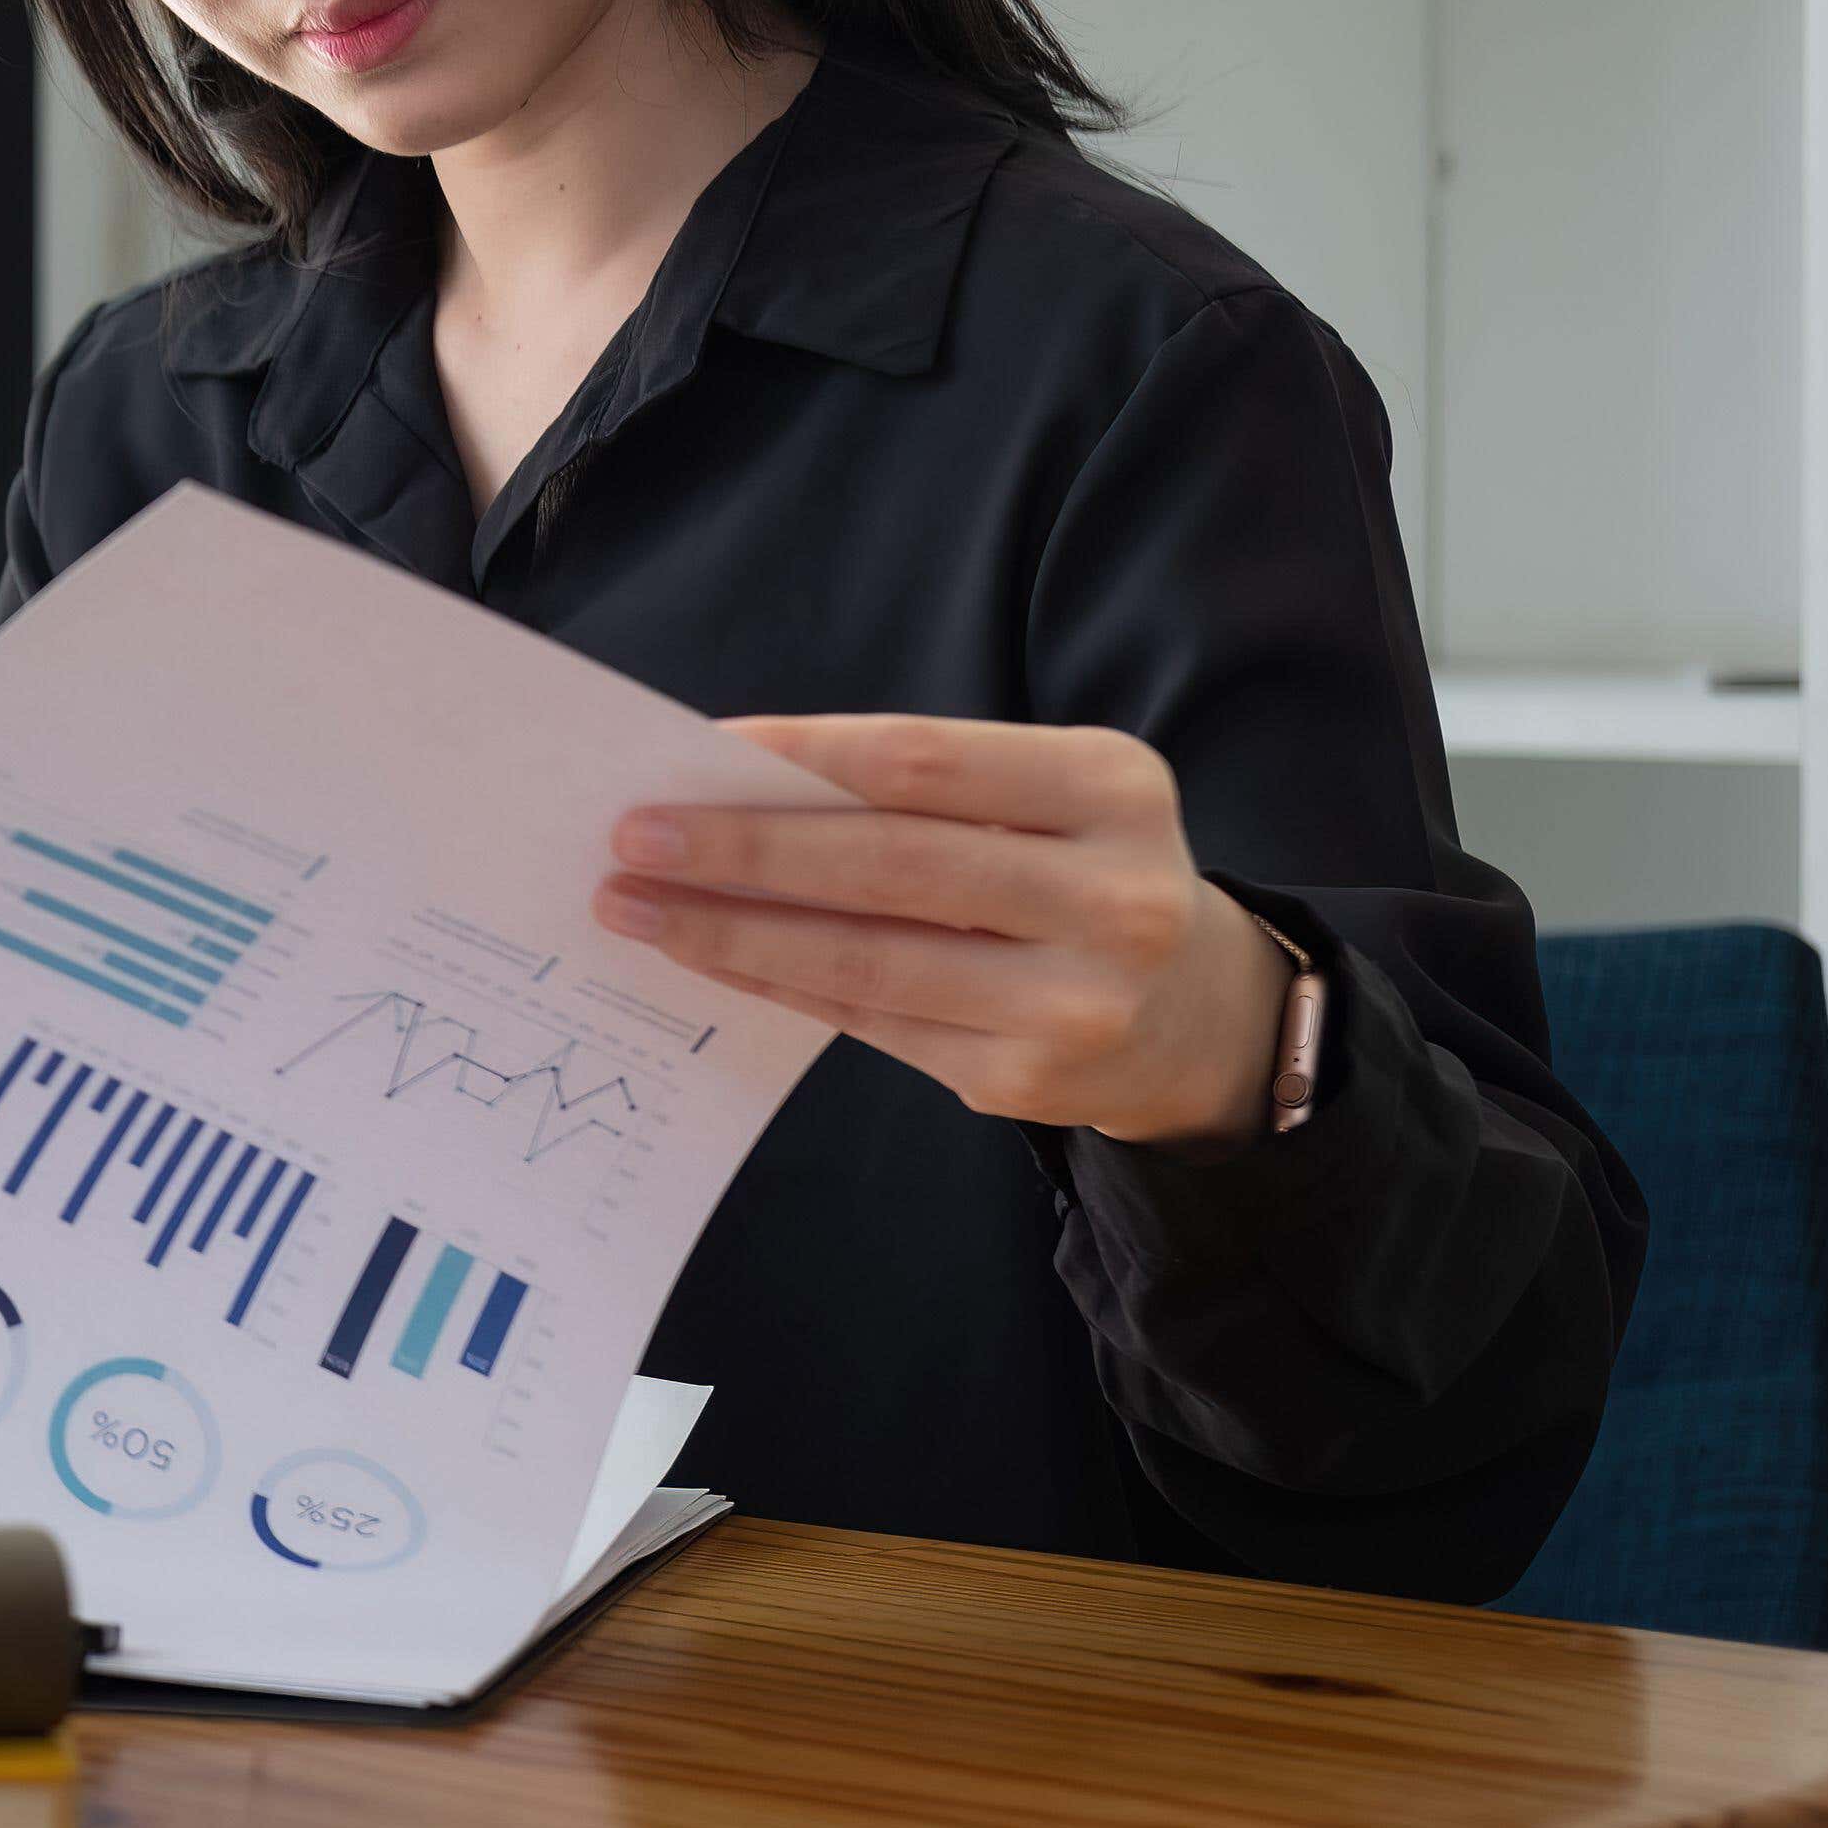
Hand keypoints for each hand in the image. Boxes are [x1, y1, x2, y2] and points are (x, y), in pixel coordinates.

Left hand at [594, 717, 1288, 1146]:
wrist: (1195, 1014)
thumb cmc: (1080, 871)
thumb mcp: (1048, 798)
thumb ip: (920, 788)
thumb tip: (730, 780)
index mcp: (1110, 789)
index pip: (924, 760)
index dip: (801, 753)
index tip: (696, 746)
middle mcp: (1110, 896)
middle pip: (889, 863)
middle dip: (744, 848)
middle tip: (631, 835)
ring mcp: (1074, 1001)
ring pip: (868, 958)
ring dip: (730, 930)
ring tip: (634, 904)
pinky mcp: (1026, 1080)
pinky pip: (869, 1022)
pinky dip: (772, 982)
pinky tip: (702, 956)